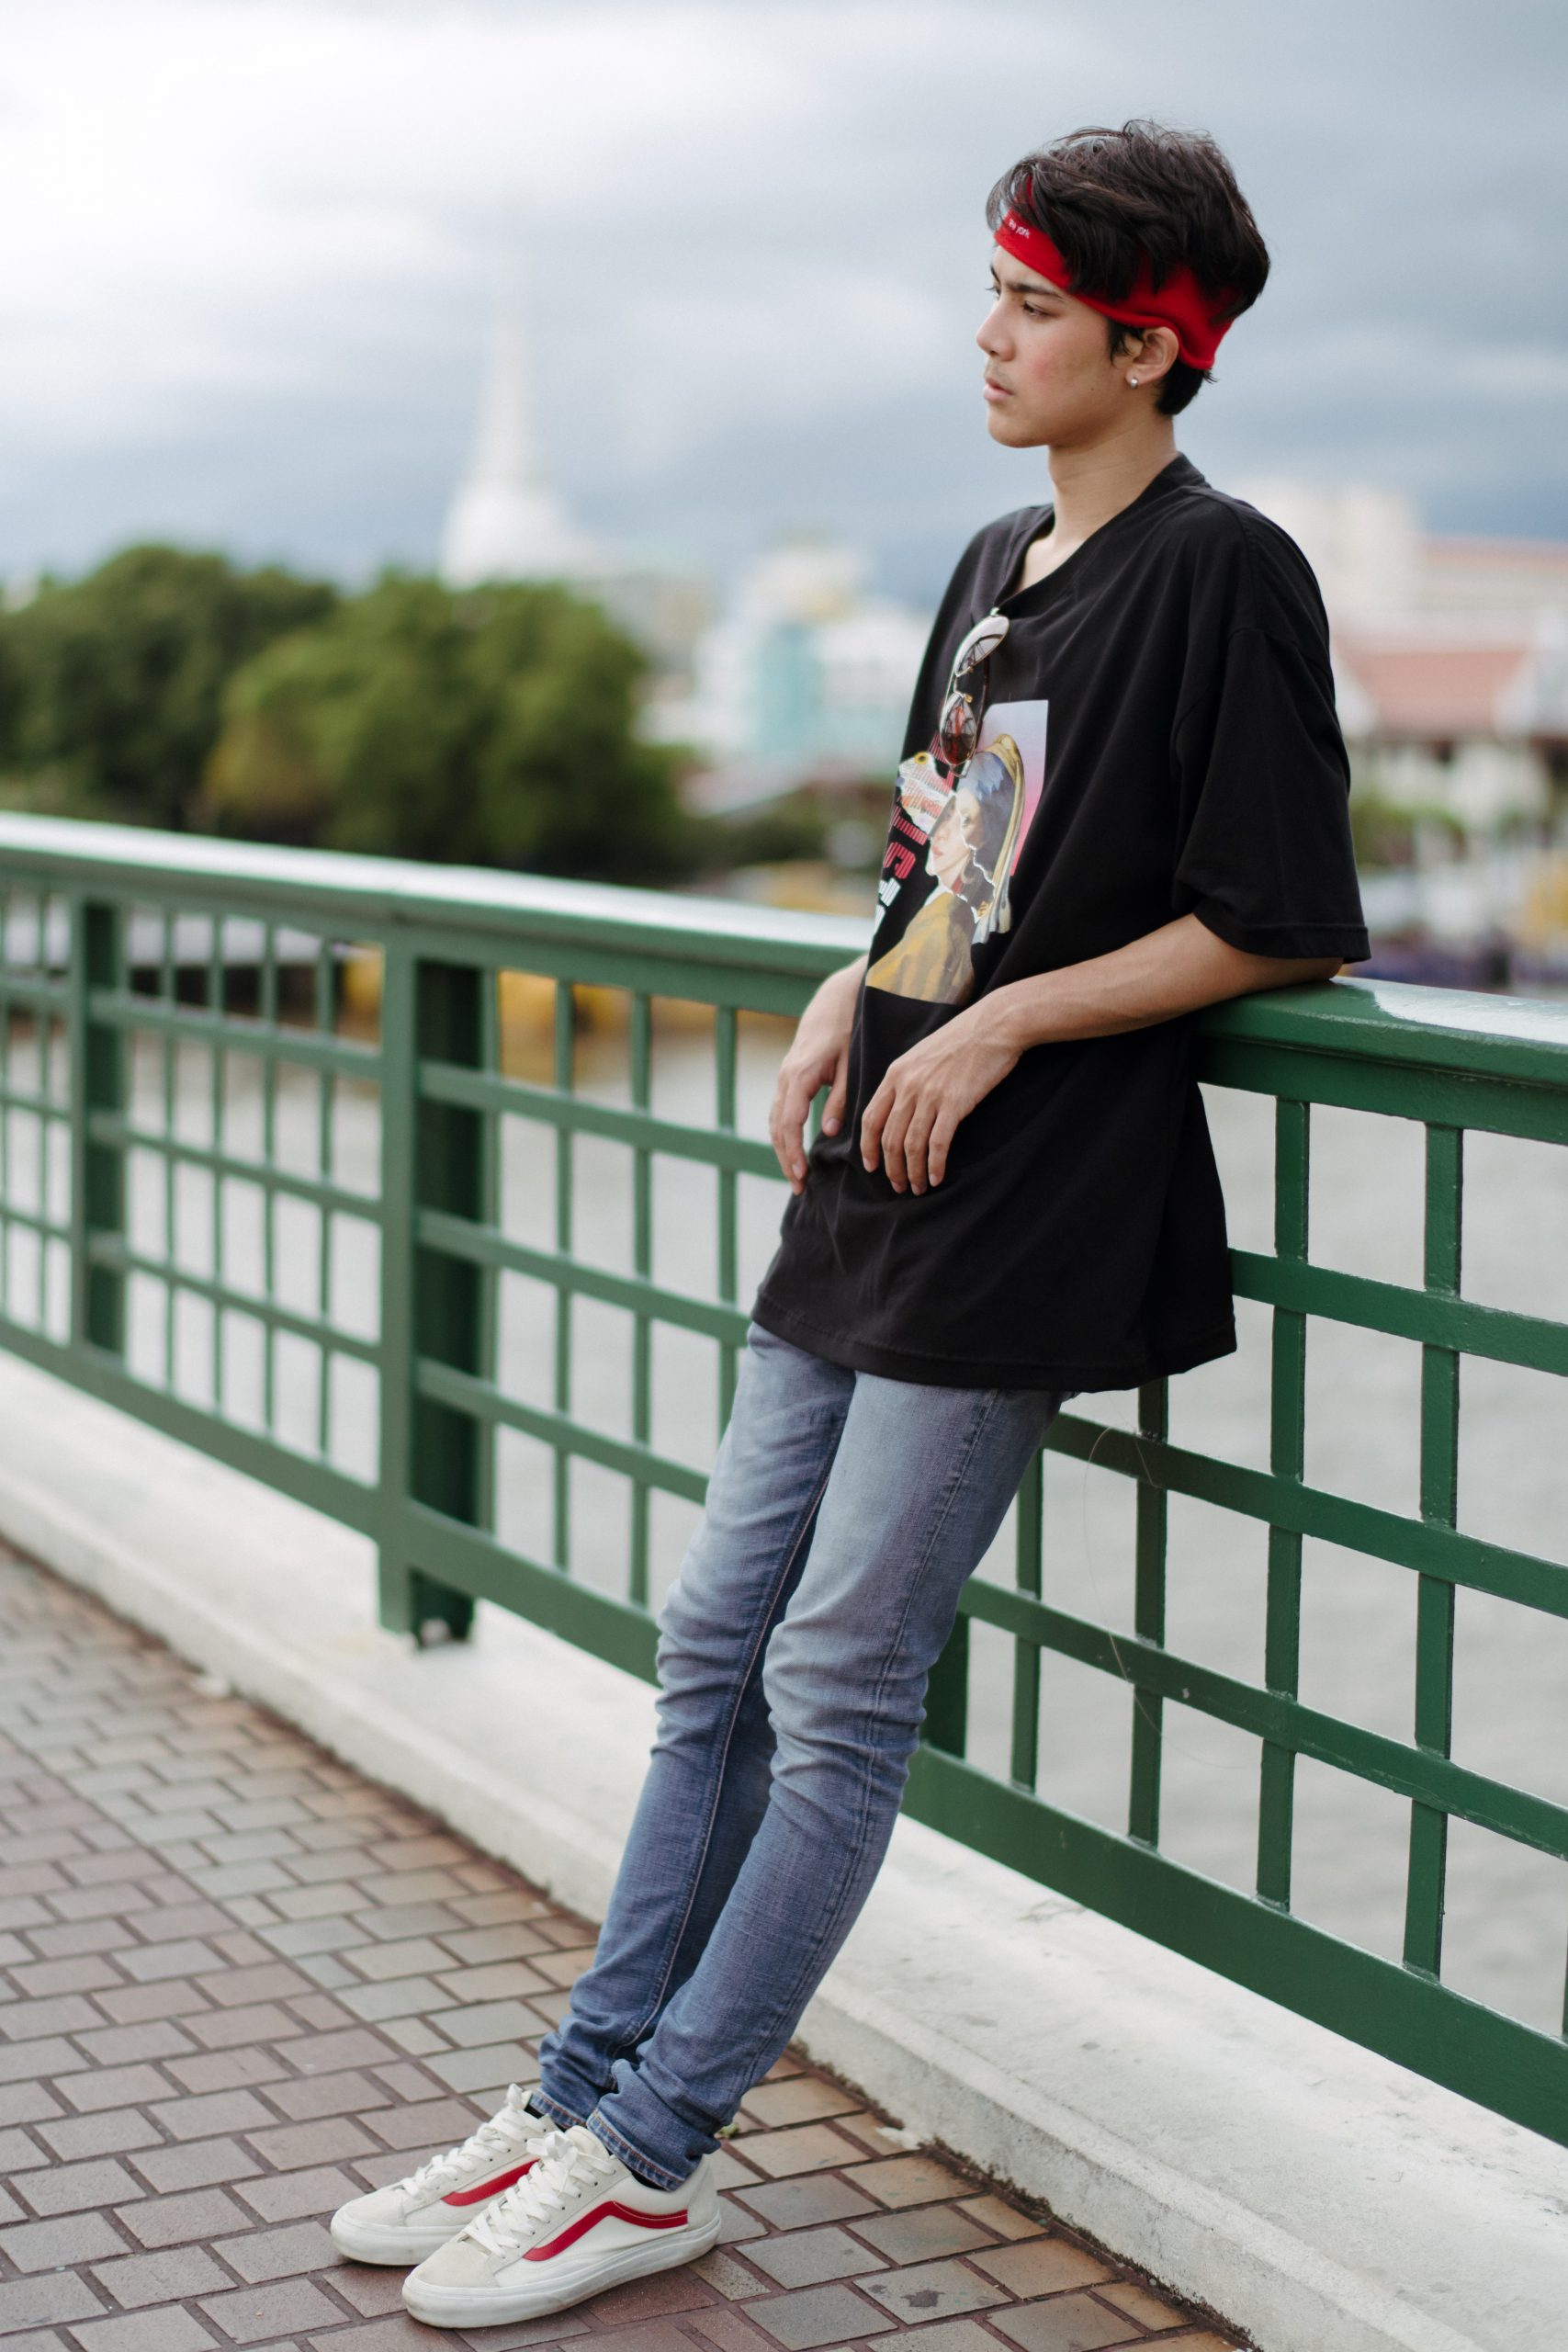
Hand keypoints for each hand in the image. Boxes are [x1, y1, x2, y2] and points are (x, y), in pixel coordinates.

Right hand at [769, 958, 863, 1194]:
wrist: (834, 1000)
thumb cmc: (846, 1030)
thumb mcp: (849, 1065)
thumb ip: (839, 1099)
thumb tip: (829, 1131)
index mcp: (799, 1076)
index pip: (789, 1123)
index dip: (793, 1152)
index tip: (802, 1175)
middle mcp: (785, 1078)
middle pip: (777, 1128)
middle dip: (786, 1159)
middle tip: (799, 1187)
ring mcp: (783, 1077)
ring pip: (775, 1121)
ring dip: (783, 1150)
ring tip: (795, 1177)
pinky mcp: (787, 1078)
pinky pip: (779, 1112)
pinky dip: (783, 1135)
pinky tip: (793, 1152)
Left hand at [860, 997, 1020, 1193]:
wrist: (994, 1026)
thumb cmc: (962, 1040)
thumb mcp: (922, 1055)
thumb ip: (907, 1079)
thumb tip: (900, 1109)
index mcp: (896, 1073)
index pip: (870, 1118)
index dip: (868, 1146)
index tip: (871, 1165)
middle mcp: (908, 1085)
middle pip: (889, 1137)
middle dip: (890, 1167)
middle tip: (898, 1185)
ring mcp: (930, 1094)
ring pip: (911, 1144)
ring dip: (912, 1171)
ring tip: (918, 1187)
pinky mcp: (954, 1103)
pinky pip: (937, 1143)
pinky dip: (935, 1164)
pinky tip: (937, 1177)